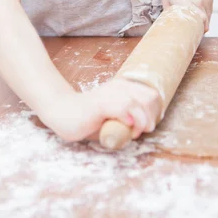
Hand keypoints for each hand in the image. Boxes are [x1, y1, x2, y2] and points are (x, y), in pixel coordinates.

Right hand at [37, 77, 161, 142]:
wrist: (62, 113)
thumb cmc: (88, 119)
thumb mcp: (113, 118)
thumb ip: (130, 118)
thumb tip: (149, 125)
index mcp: (124, 87)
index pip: (152, 95)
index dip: (155, 112)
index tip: (146, 126)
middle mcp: (119, 86)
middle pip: (151, 97)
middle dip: (151, 117)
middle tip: (139, 131)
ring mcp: (110, 93)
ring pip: (141, 102)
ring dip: (142, 121)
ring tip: (133, 132)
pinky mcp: (101, 103)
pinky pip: (125, 106)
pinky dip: (132, 119)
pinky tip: (127, 127)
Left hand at [162, 0, 212, 31]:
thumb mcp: (166, 0)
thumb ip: (171, 14)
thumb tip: (171, 27)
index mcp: (184, 2)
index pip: (196, 21)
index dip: (195, 31)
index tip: (191, 36)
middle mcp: (197, 0)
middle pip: (204, 22)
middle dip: (200, 29)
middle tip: (193, 33)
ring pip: (208, 18)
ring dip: (203, 22)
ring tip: (194, 22)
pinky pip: (210, 11)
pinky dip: (205, 14)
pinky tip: (197, 12)